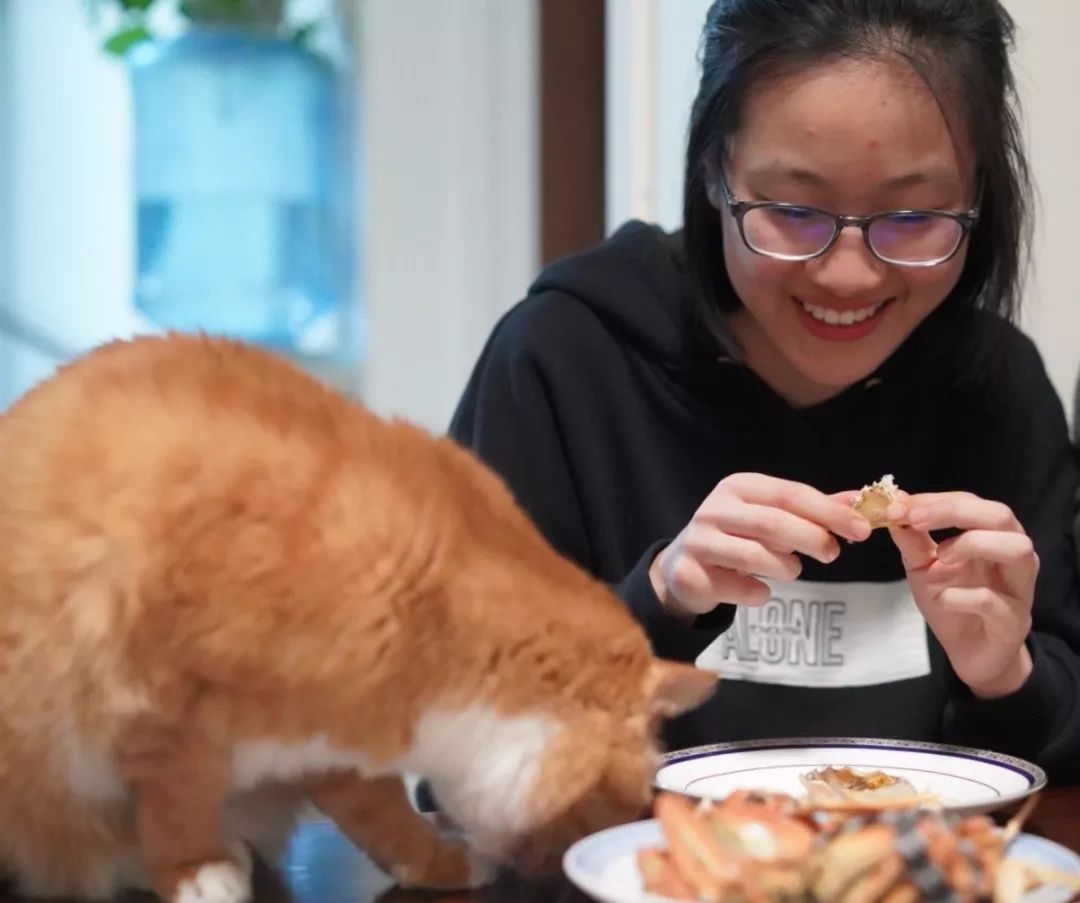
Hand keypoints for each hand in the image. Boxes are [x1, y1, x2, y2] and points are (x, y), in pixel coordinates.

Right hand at [649, 473, 871, 618]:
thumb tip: (859, 501)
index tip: (862, 529)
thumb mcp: (770, 514)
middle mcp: (714, 508)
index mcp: (738, 487)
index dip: (829, 511)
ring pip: (757, 556)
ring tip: (790, 570)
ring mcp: (699, 541)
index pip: (790, 494)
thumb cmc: (736, 537)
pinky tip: (757, 588)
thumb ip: (813, 509)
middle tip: (832, 553)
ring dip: (786, 568)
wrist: (683, 568)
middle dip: (812, 539)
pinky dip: (760, 593)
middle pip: (773, 523)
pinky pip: (742, 589)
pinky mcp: (691, 574)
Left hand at [885, 492, 1035, 698]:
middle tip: (914, 520)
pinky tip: (943, 599)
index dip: (936, 500)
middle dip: (954, 512)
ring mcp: (1019, 587)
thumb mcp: (923, 567)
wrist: (970, 652)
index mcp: (992, 536)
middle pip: (1000, 516)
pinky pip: (994, 601)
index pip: (971, 502)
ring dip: (972, 544)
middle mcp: (1013, 555)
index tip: (899, 505)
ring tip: (940, 558)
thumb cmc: (952, 602)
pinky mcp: (1014, 621)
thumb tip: (892, 509)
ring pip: (1016, 548)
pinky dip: (962, 596)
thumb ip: (911, 540)